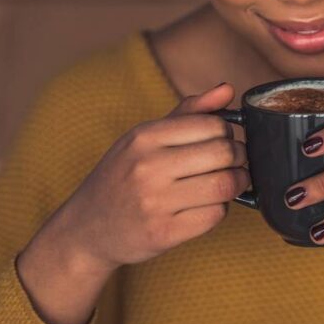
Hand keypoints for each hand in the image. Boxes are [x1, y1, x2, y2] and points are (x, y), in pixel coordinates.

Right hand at [38, 82, 250, 270]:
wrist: (85, 228)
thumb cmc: (122, 177)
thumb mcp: (144, 138)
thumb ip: (188, 112)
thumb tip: (228, 90)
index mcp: (144, 137)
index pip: (212, 124)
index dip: (227, 132)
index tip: (223, 140)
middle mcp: (148, 167)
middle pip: (224, 154)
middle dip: (238, 157)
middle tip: (232, 163)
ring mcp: (155, 202)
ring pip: (225, 186)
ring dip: (237, 184)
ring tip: (228, 183)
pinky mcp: (164, 233)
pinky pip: (215, 216)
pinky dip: (220, 209)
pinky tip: (208, 206)